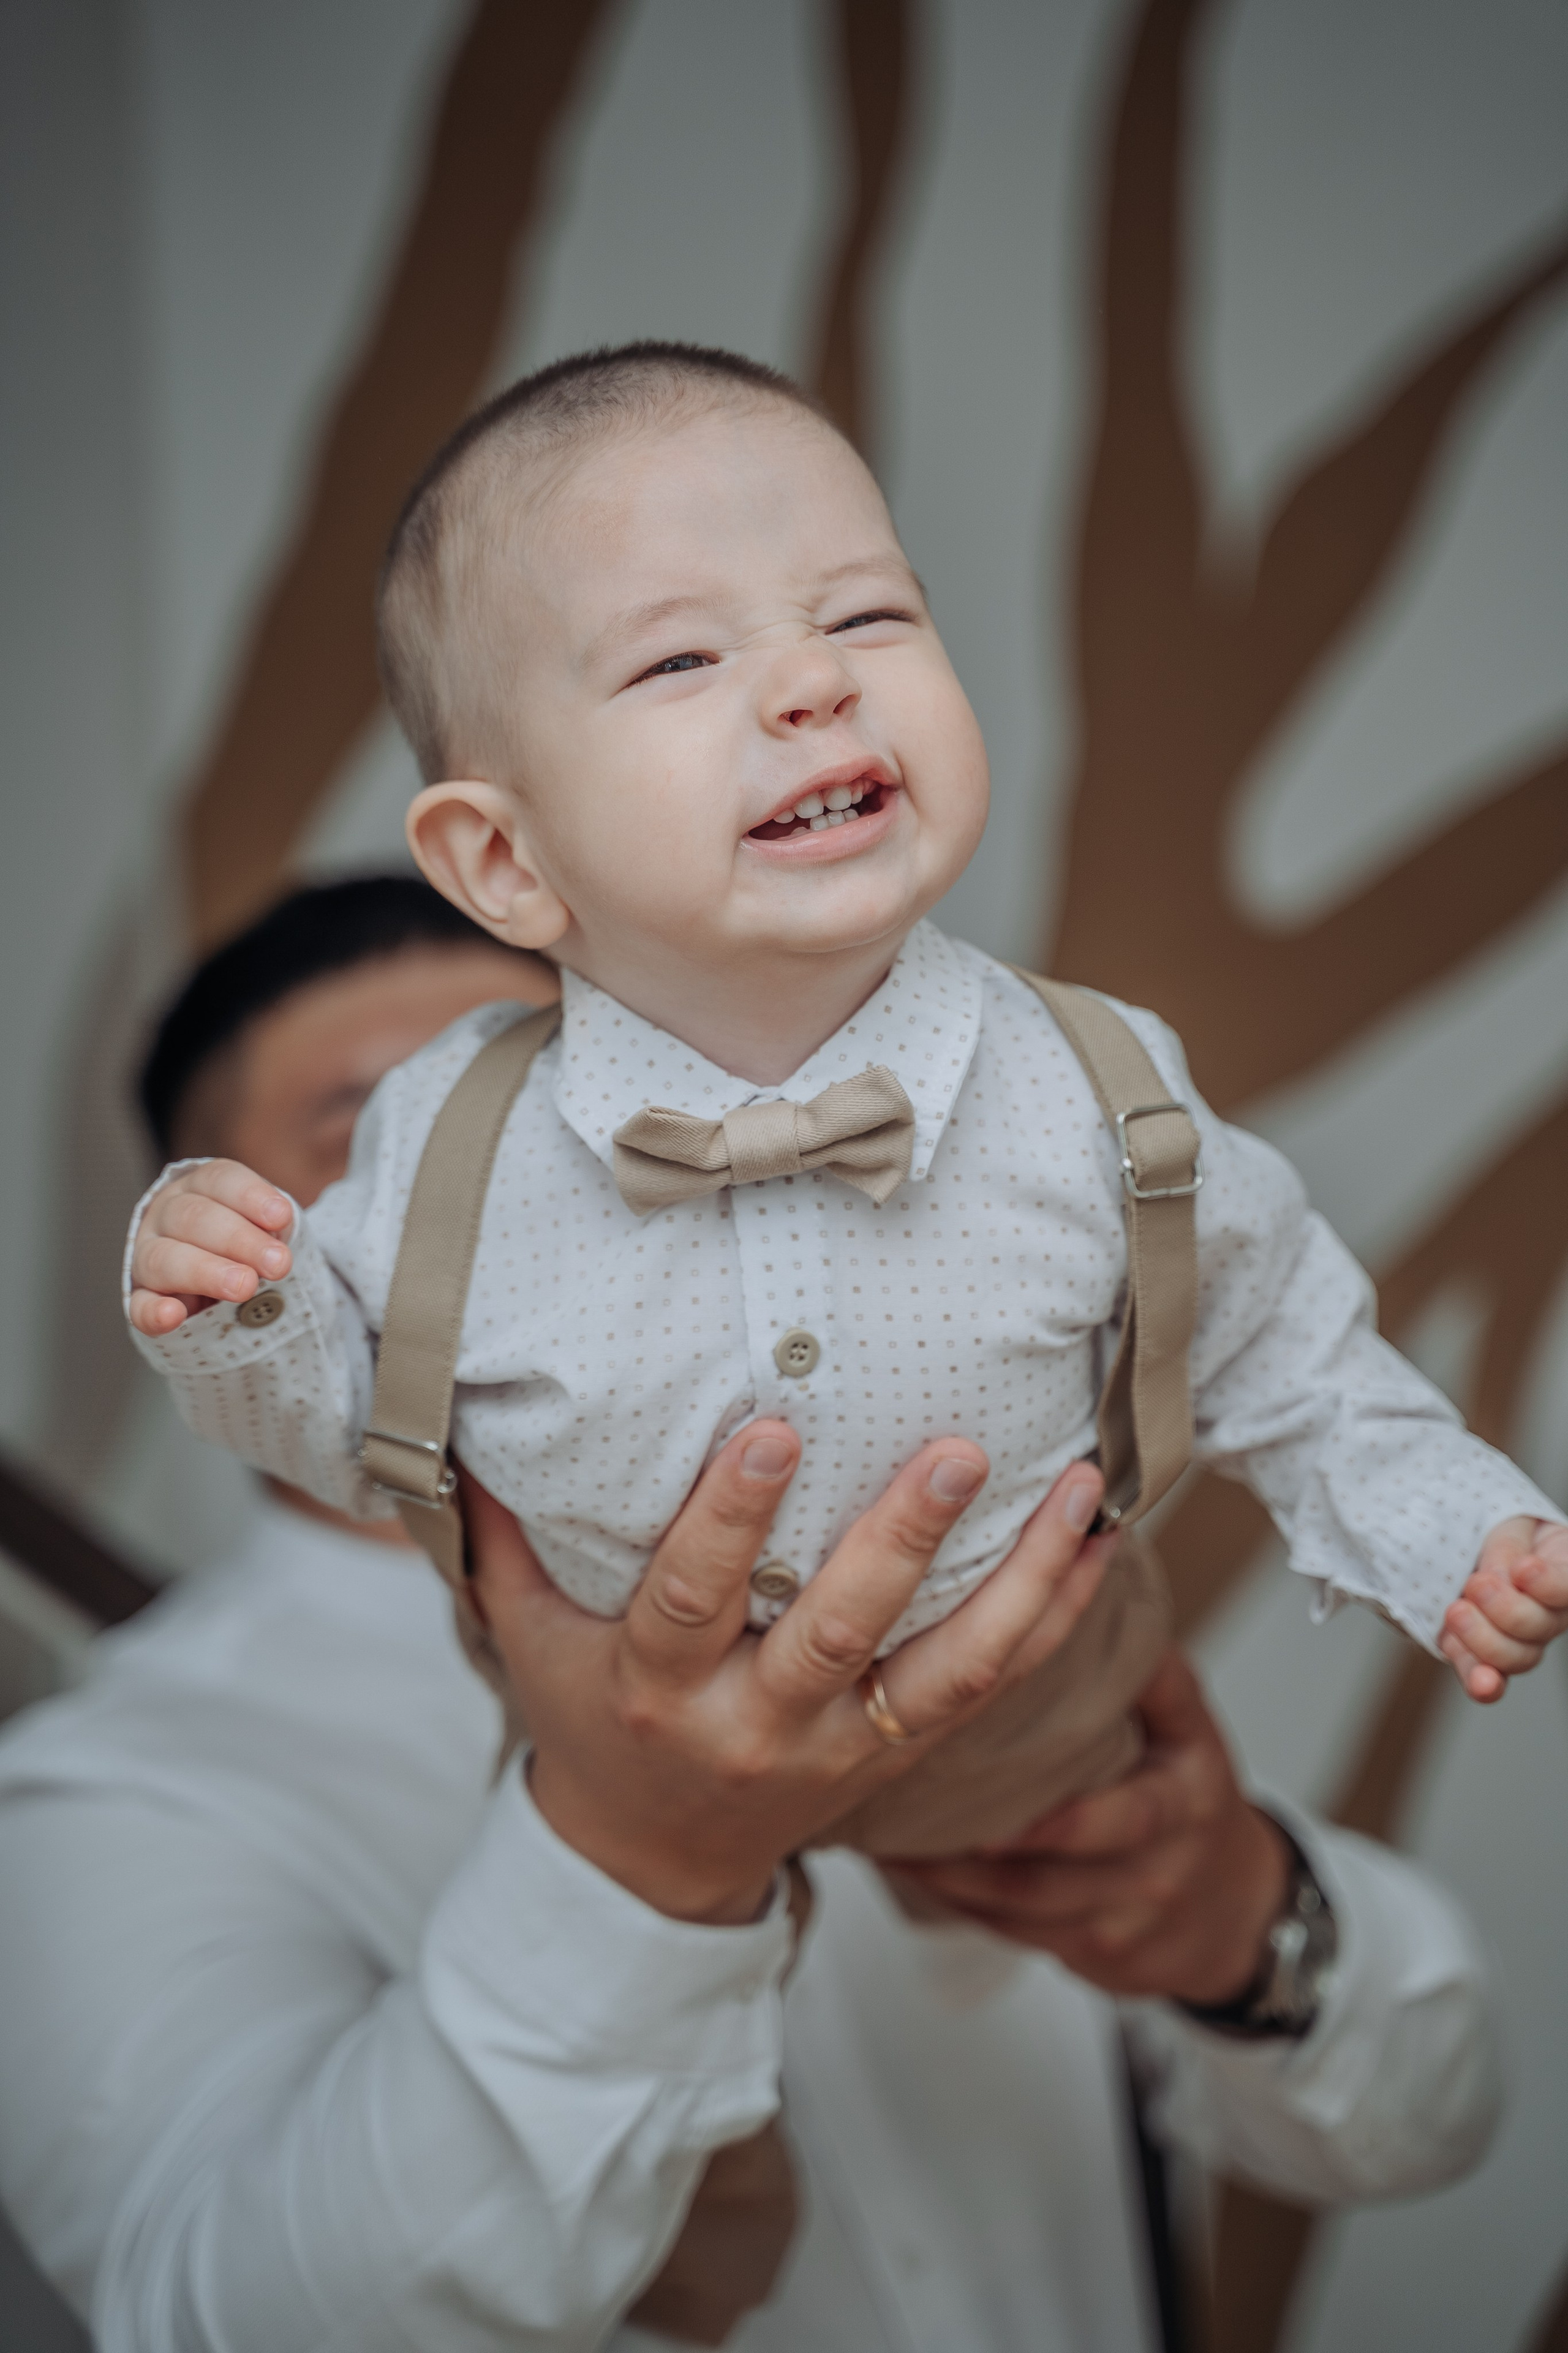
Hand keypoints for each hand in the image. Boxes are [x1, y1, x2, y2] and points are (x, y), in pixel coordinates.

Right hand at [127, 1160, 293, 1334]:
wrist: (218, 1277)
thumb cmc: (249, 1245)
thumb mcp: (264, 1228)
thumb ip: (272, 1232)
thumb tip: (281, 1255)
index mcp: (200, 1188)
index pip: (220, 1180)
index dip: (250, 1196)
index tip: (282, 1217)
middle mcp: (168, 1215)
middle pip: (194, 1217)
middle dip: (239, 1240)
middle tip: (278, 1264)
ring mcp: (149, 1256)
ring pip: (164, 1258)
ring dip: (206, 1272)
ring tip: (245, 1287)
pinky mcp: (142, 1298)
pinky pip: (139, 1305)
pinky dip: (153, 1312)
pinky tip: (173, 1315)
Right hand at [463, 1434, 1113, 1926]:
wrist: (651, 1860)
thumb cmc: (589, 1718)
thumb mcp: (524, 1638)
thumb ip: (503, 1536)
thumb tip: (462, 1417)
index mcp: (657, 1686)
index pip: (691, 1598)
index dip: (728, 1521)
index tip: (769, 1431)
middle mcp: (755, 1724)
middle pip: (837, 1634)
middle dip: (902, 1542)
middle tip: (958, 1452)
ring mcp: (840, 1749)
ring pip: (945, 1674)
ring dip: (1017, 1580)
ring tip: (1078, 1492)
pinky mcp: (900, 1757)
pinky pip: (990, 1691)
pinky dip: (1052, 1618)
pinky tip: (1097, 1543)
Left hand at [882, 1649, 1290, 2004]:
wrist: (1235, 1914)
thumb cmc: (1195, 1804)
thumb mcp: (1193, 1732)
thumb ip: (1154, 1674)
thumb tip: (1106, 1596)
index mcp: (1180, 1808)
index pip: (1122, 1817)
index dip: (1057, 1822)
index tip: (993, 1812)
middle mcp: (1150, 1872)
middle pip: (1052, 1877)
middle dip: (974, 1858)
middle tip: (903, 1823)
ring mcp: (1116, 1922)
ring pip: (1020, 1912)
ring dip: (950, 1883)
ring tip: (885, 1843)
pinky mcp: (1085, 1955)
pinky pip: (1013, 1933)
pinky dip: (959, 1905)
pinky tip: (911, 1873)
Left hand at [1440, 1516, 1567, 1703]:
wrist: (1455, 1544)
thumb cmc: (1488, 1527)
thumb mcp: (1502, 1521)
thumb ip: (1507, 1547)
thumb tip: (1505, 1579)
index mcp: (1560, 1571)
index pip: (1567, 1586)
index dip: (1551, 1584)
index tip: (1524, 1569)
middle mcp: (1547, 1612)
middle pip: (1542, 1627)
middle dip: (1507, 1609)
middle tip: (1476, 1583)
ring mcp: (1516, 1639)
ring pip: (1518, 1657)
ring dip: (1485, 1639)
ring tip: (1457, 1611)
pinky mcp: (1481, 1655)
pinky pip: (1487, 1678)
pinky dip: (1481, 1680)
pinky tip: (1481, 1682)